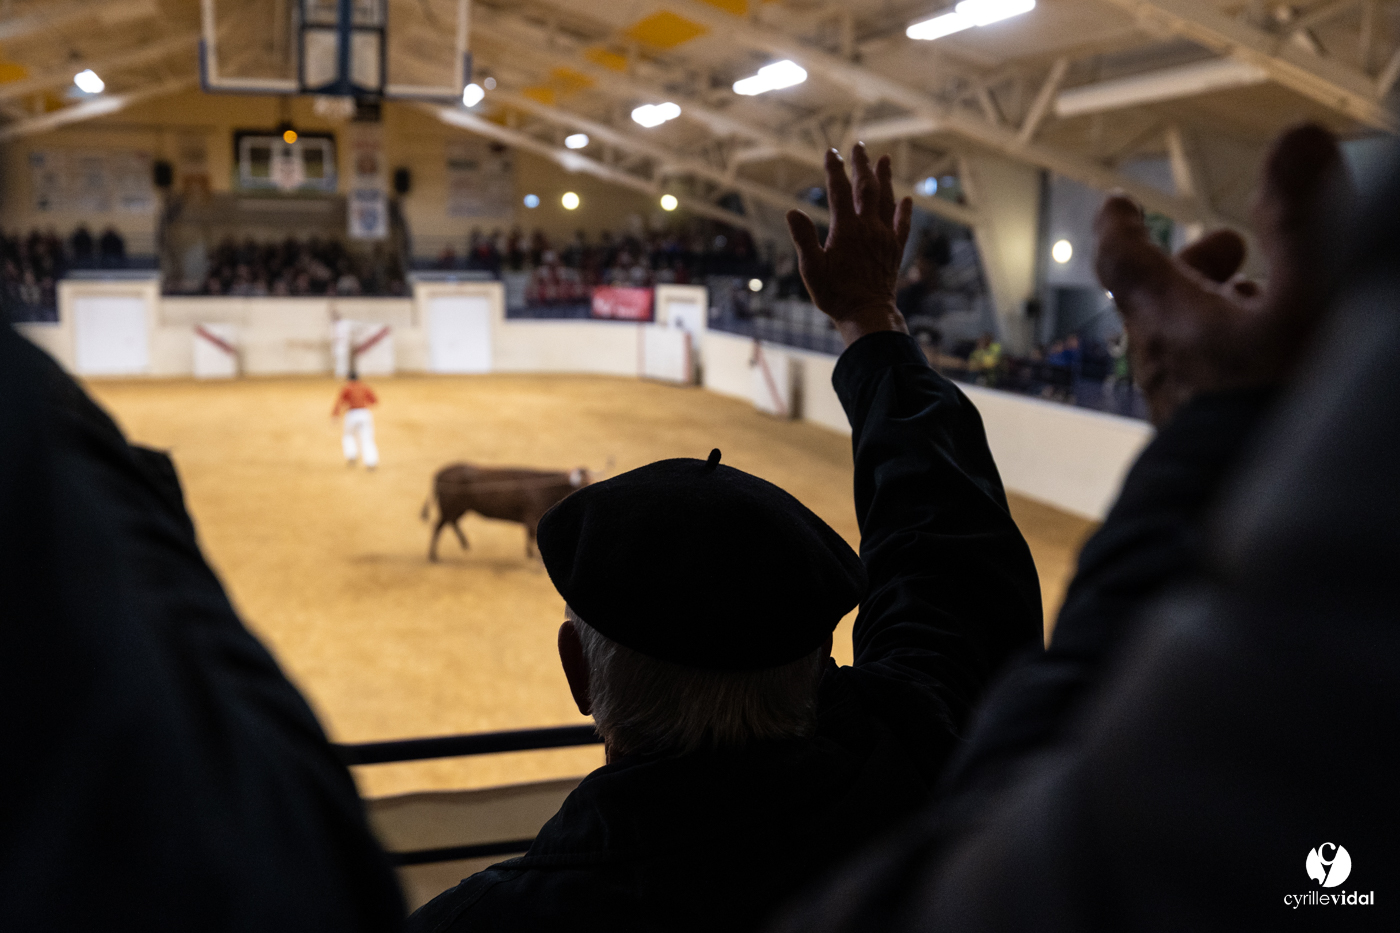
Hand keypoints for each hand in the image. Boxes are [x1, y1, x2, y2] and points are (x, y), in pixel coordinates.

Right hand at [787, 143, 913, 346]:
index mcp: (846, 230)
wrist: (868, 314)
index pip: (839, 191)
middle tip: (858, 146)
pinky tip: (906, 199)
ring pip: (887, 200)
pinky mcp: (894, 250)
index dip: (834, 170)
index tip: (830, 152)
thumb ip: (803, 239)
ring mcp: (884, 238)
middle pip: (866, 188)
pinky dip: (904, 210)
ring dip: (885, 178)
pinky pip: (902, 225)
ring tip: (884, 159)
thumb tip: (791, 212)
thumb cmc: (835, 295)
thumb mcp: (811, 269)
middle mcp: (868, 228)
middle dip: (861, 165)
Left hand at [1095, 124, 1350, 425]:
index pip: (1124, 259)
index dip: (1122, 226)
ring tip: (1270, 301)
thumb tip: (1296, 138)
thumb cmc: (1286, 403)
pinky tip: (1273, 362)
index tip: (1115, 205)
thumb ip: (1306, 218)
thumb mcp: (1310, 298)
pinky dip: (1231, 354)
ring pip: (1184, 343)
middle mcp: (1161, 362)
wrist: (1277, 511)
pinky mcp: (1202, 440)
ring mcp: (1180, 405)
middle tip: (1234, 250)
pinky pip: (1206, 382)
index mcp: (1169, 320)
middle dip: (1194, 266)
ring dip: (1219, 312)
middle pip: (1158, 301)